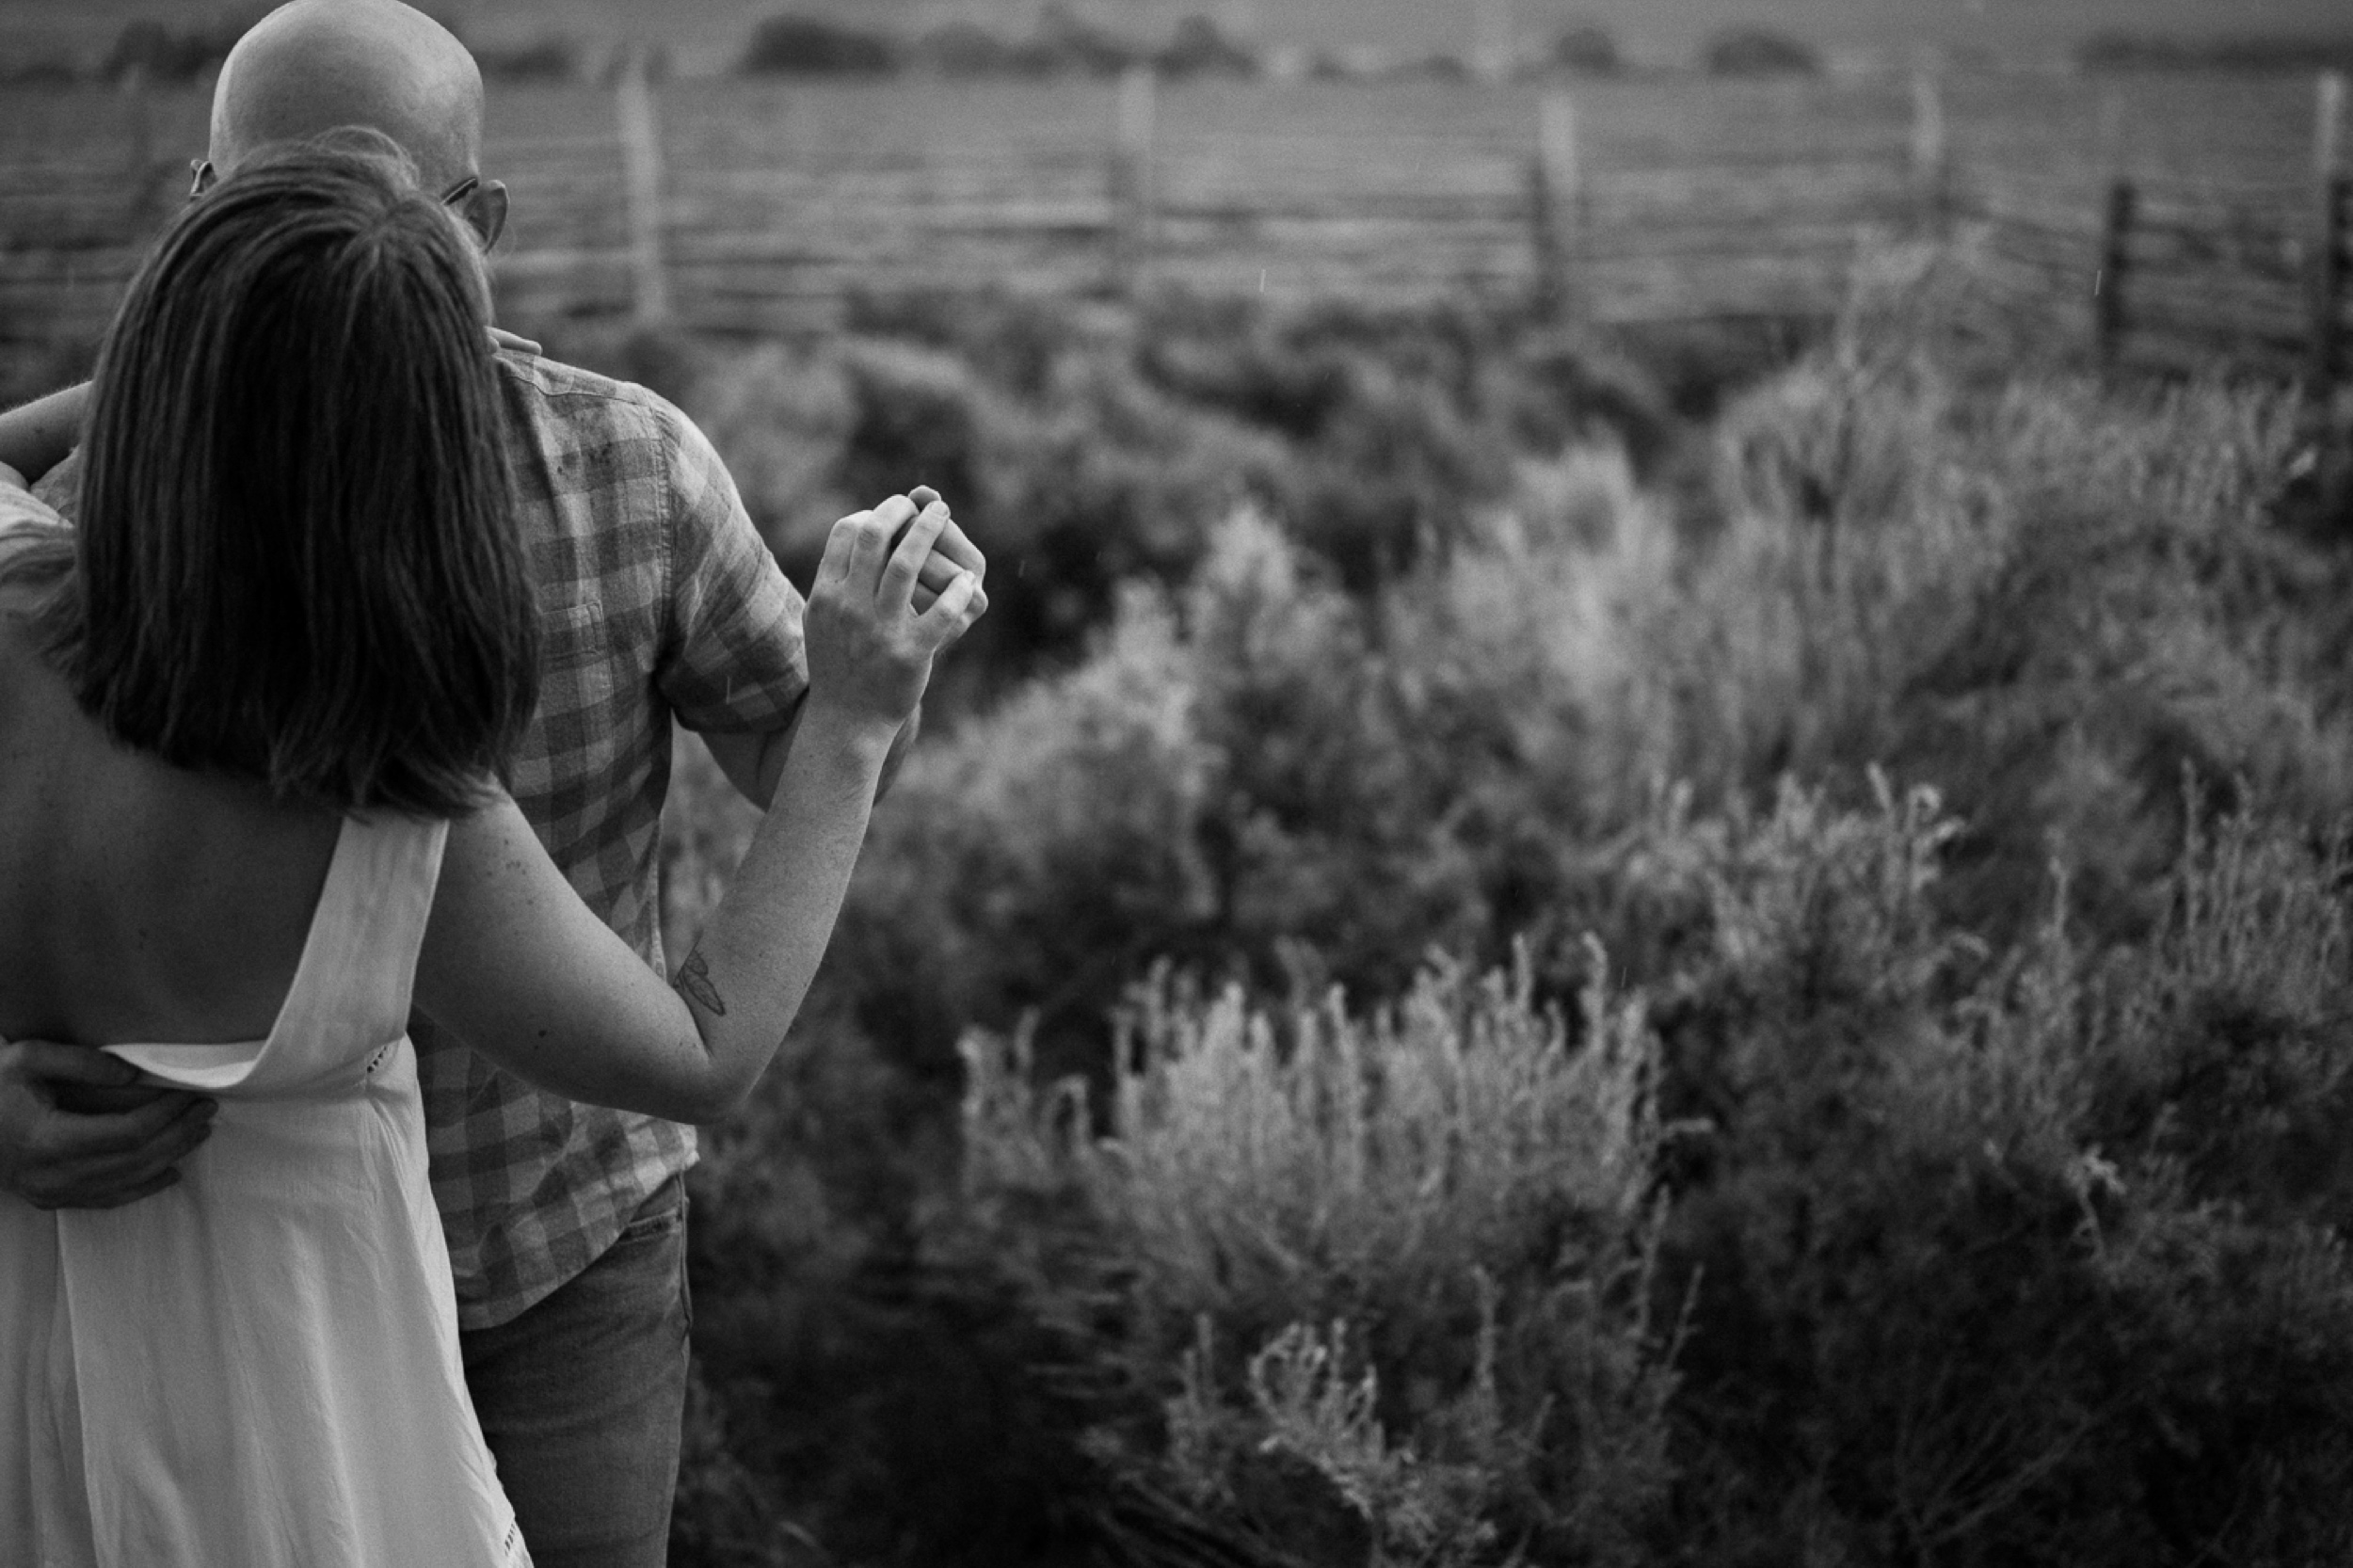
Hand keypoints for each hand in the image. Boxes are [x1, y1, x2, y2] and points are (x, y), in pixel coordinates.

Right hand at [0, 1039, 216, 1209]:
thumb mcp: (26, 1060)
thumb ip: (81, 1062)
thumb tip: (132, 1074)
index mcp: (48, 1140)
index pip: (127, 1133)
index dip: (165, 1116)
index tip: (190, 1096)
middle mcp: (54, 1175)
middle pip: (135, 1160)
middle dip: (178, 1134)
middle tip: (207, 1110)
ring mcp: (52, 1193)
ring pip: (127, 1182)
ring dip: (170, 1157)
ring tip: (199, 1132)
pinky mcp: (52, 1199)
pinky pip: (108, 1199)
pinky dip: (144, 1186)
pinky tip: (171, 1171)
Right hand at [806, 494, 984, 731]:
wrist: (848, 719)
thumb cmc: (838, 662)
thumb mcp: (822, 616)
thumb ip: (836, 574)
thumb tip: (860, 524)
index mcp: (826, 594)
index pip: (846, 531)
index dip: (873, 513)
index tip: (892, 513)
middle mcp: (849, 607)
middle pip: (874, 535)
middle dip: (901, 510)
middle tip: (922, 506)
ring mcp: (880, 629)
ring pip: (906, 564)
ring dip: (930, 531)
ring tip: (945, 516)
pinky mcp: (910, 652)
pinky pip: (941, 612)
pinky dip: (957, 590)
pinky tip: (966, 580)